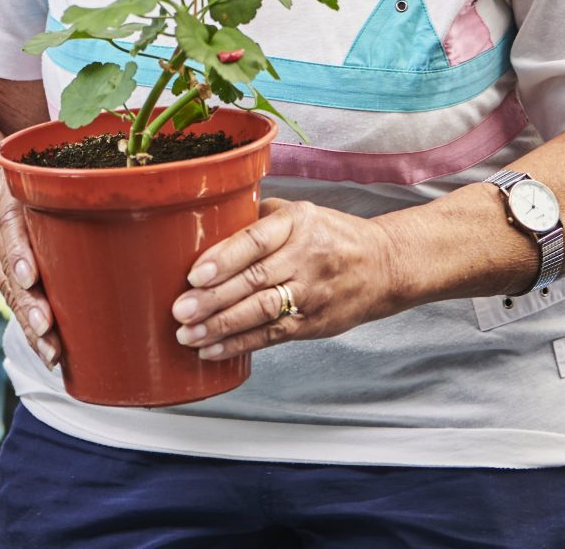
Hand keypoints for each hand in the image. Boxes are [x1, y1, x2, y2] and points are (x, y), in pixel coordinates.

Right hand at [0, 181, 61, 368]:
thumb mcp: (38, 175)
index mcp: (9, 202)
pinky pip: (13, 305)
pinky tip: (47, 352)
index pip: (10, 229)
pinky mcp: (1, 278)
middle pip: (10, 273)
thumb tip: (132, 199)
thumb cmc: (24, 183)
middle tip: (47, 329)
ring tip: (51, 353)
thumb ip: (73, 187)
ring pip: (11, 295)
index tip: (30, 278)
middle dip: (29, 304)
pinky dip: (29, 330)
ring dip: (31, 327)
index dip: (18, 254)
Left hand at [169, 198, 404, 361]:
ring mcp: (311, 293)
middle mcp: (305, 256)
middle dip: (213, 299)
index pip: (256, 240)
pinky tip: (212, 351)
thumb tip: (209, 224)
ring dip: (221, 327)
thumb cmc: (331, 235)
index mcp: (298, 222)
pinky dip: (240, 345)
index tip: (194, 274)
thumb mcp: (301, 212)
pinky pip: (272, 336)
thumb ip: (259, 217)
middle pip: (255, 280)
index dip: (223, 258)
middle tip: (180, 310)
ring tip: (188, 335)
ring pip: (262, 312)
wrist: (383, 266)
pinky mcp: (312, 323)